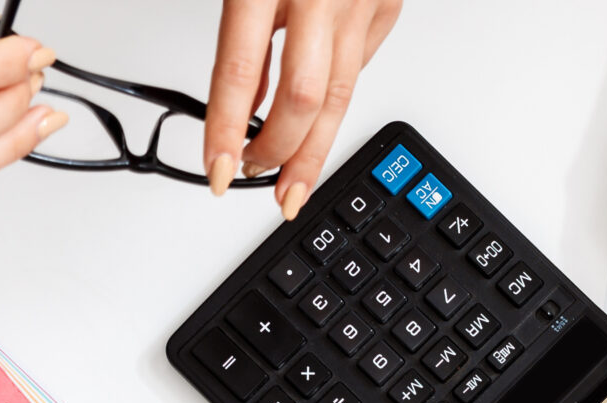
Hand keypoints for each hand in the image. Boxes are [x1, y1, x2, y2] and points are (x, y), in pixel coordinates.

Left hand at [202, 0, 402, 215]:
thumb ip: (246, 37)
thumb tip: (248, 106)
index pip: (241, 74)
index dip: (227, 132)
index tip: (218, 172)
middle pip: (302, 101)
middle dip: (279, 152)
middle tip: (256, 173)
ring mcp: (360, 3)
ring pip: (340, 100)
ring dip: (313, 152)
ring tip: (292, 181)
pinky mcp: (387, 7)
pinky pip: (360, 68)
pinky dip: (337, 95)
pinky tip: (321, 108)